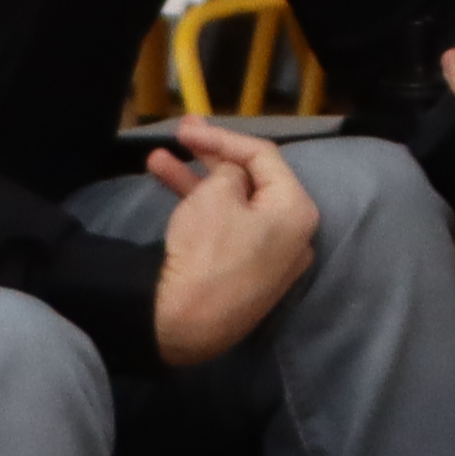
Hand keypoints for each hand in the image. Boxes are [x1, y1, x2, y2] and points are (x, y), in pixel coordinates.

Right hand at [147, 117, 326, 370]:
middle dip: (212, 155)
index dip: (224, 137)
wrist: (185, 326)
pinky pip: (227, 230)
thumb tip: (234, 178)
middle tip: (182, 132)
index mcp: (297, 210)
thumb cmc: (208, 253)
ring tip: (157, 158)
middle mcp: (293, 234)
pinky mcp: (245, 275)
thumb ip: (229, 173)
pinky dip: (201, 210)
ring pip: (233, 205)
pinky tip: (167, 191)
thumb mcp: (216, 196)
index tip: (189, 129)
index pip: (265, 158)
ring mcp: (270, 258)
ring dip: (196, 180)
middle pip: (252, 181)